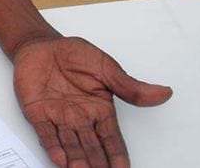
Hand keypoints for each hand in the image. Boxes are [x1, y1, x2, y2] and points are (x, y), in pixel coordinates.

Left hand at [13, 36, 171, 166]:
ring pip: (70, 144)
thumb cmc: (73, 54)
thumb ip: (129, 86)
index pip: (111, 139)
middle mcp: (80, 118)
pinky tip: (59, 159)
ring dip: (76, 160)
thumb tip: (162, 93)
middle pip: (91, 147)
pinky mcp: (37, 113)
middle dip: (96, 162)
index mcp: (99, 110)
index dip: (117, 155)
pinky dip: (52, 146)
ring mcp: (58, 117)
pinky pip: (46, 133)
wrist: (41, 44)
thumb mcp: (105, 67)